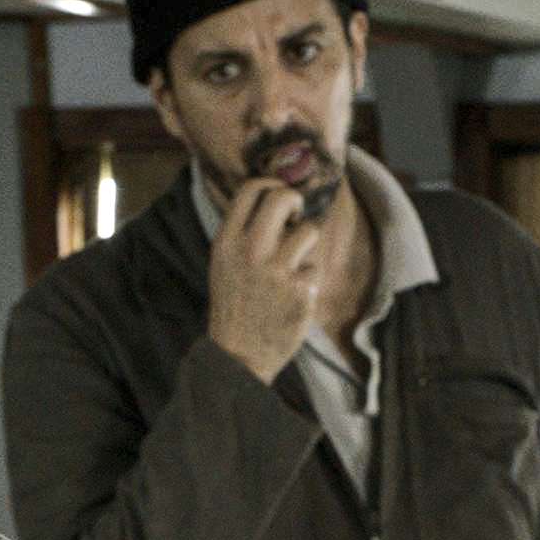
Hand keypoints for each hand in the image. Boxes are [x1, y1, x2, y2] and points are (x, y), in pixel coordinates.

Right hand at [206, 178, 321, 381]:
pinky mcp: (300, 292)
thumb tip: (272, 197)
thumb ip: (242, 232)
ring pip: (309, 230)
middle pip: (282, 197)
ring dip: (307, 243)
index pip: (251, 189)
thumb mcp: (224, 264)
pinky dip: (308, 280)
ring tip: (294, 263)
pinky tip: (294, 296)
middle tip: (296, 215)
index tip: (280, 196)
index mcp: (227, 242)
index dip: (272, 184)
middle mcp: (250, 251)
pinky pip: (316, 268)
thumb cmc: (235, 305)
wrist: (239, 356)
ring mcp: (277, 272)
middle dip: (296, 201)